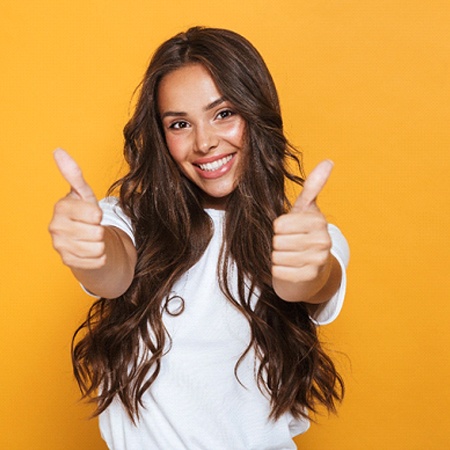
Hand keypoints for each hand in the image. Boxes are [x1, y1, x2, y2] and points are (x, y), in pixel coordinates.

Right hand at [49, 149, 105, 269]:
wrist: (83, 240)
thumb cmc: (85, 214)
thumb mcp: (83, 194)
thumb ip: (74, 175)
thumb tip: (58, 151)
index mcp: (61, 208)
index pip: (95, 214)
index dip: (99, 214)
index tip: (92, 214)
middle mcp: (56, 228)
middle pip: (97, 233)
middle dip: (100, 230)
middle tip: (91, 227)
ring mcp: (60, 247)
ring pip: (98, 248)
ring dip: (100, 244)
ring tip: (91, 238)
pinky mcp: (69, 263)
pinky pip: (98, 260)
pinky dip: (99, 256)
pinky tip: (90, 250)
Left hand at [272, 160, 334, 300]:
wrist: (310, 270)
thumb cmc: (301, 235)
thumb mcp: (304, 210)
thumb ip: (313, 187)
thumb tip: (329, 161)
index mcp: (318, 221)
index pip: (279, 225)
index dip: (277, 228)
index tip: (286, 230)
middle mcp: (323, 240)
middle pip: (278, 241)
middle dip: (276, 244)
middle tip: (287, 245)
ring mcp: (318, 260)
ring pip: (277, 256)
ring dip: (276, 257)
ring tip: (287, 256)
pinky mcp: (310, 277)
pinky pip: (280, 271)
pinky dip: (278, 270)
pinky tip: (288, 268)